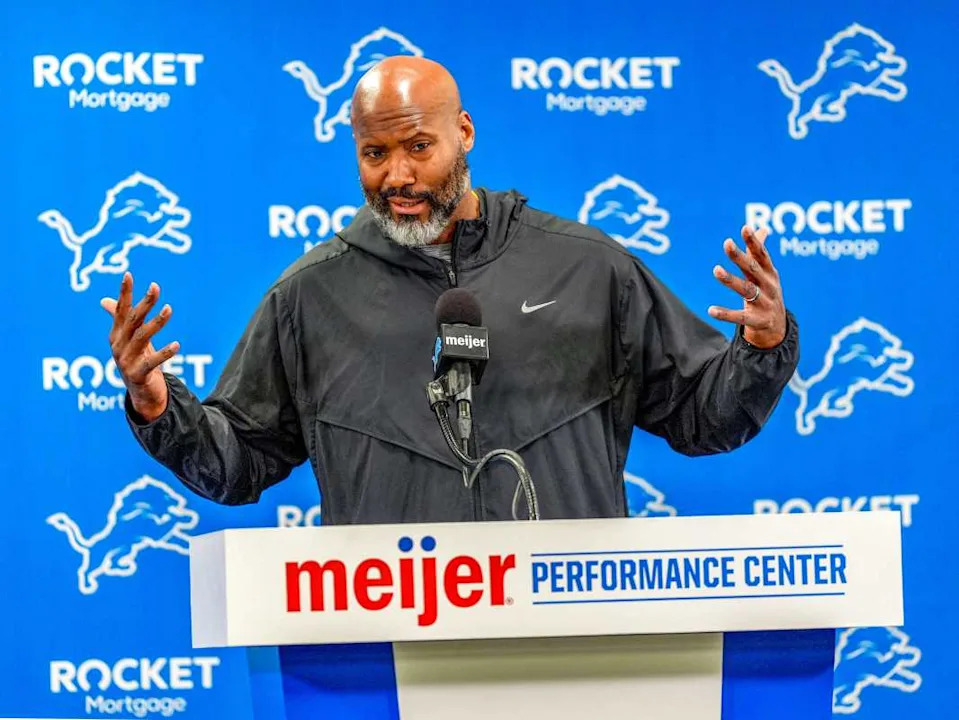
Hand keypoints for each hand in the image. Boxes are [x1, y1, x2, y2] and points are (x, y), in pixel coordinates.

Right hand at [100, 272, 177, 421]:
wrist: (141, 395)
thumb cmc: (137, 361)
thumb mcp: (129, 340)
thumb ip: (120, 320)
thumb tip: (104, 300)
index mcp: (116, 335)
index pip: (120, 310)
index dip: (124, 293)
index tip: (128, 275)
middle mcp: (118, 346)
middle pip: (132, 321)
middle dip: (144, 303)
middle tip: (155, 287)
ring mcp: (126, 361)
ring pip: (142, 338)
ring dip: (156, 322)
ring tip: (169, 309)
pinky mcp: (138, 375)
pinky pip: (152, 362)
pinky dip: (165, 353)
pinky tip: (177, 344)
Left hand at [708, 226, 786, 348]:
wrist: (777, 327)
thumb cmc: (767, 294)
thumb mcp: (766, 274)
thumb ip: (759, 253)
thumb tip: (762, 229)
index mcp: (770, 274)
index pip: (762, 255)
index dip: (754, 242)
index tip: (745, 228)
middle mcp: (769, 287)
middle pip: (753, 270)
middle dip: (741, 257)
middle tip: (727, 243)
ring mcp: (765, 304)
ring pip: (746, 290)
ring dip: (731, 280)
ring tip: (716, 270)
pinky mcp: (757, 321)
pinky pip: (740, 317)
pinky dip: (726, 314)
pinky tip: (711, 310)